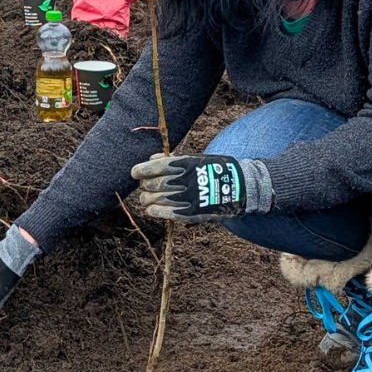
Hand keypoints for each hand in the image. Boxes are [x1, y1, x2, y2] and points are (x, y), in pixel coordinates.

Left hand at [131, 154, 271, 223]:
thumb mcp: (195, 158)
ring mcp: (187, 198)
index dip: (141, 170)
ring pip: (156, 200)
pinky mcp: (191, 213)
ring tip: (146, 200)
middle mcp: (185, 180)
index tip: (134, 173)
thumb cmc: (214, 169)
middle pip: (153, 185)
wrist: (238, 187)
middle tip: (144, 187)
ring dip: (147, 200)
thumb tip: (150, 159)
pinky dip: (155, 212)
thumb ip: (172, 159)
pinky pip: (166, 214)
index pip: (154, 167)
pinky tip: (151, 210)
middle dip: (145, 186)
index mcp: (185, 164)